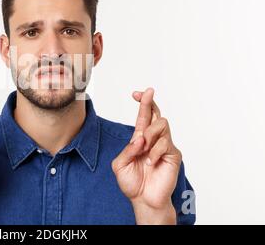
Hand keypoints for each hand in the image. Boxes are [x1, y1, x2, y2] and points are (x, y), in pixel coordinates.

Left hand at [111, 88, 181, 221]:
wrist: (143, 200)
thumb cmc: (132, 183)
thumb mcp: (120, 165)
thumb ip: (127, 149)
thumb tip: (139, 138)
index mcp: (140, 139)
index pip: (143, 116)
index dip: (142, 102)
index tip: (137, 93)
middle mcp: (153, 139)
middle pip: (156, 113)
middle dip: (149, 103)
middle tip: (143, 96)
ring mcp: (164, 146)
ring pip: (162, 124)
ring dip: (150, 133)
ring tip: (143, 148)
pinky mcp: (173, 155)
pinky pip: (166, 144)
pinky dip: (155, 152)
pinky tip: (150, 162)